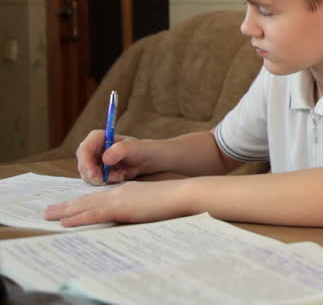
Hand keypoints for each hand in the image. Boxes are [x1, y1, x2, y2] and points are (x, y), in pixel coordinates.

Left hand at [44, 180, 193, 226]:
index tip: (70, 206)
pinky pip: (94, 213)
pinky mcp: (121, 207)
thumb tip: (135, 213)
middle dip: (67, 205)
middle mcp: (119, 192)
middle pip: (88, 199)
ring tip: (49, 216)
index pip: (100, 197)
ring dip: (66, 211)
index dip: (83, 202)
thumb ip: (141, 205)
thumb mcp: (153, 200)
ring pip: (86, 205)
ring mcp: (119, 199)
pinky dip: (78, 218)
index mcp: (127, 190)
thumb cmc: (173, 198)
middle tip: (49, 211)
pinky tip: (66, 222)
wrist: (181, 193)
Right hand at [76, 129, 152, 184]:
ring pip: (87, 175)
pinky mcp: (96, 171)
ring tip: (120, 175)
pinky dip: (106, 181)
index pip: (84, 149)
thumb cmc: (140, 149)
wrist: (145, 160)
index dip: (85, 162)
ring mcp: (92, 161)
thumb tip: (105, 159)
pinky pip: (95, 181)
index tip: (93, 174)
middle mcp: (92, 148)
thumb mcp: (133, 147)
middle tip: (107, 180)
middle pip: (83, 164)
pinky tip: (119, 177)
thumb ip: (120, 150)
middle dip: (94, 175)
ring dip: (103, 179)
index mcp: (98, 137)